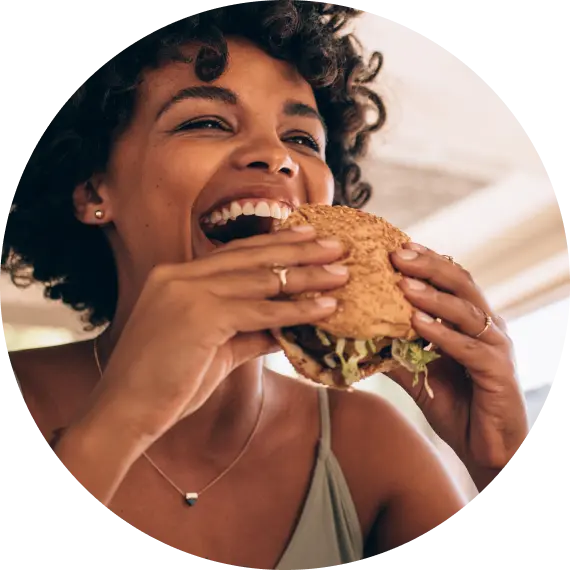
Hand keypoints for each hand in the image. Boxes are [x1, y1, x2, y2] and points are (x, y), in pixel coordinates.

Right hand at [81, 227, 348, 445]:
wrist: (124, 411)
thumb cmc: (166, 383)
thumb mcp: (214, 349)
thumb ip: (249, 331)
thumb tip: (287, 327)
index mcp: (177, 276)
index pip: (236, 253)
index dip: (275, 243)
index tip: (308, 236)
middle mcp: (180, 275)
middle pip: (253, 256)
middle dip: (300, 249)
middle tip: (337, 244)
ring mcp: (187, 291)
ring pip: (262, 279)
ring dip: (307, 276)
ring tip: (342, 273)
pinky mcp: (199, 315)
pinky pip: (260, 310)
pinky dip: (296, 309)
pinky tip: (325, 307)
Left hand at [386, 243, 527, 470]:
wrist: (487, 448)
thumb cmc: (456, 406)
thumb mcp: (419, 374)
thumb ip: (397, 352)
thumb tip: (359, 337)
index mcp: (471, 321)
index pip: (451, 280)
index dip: (426, 261)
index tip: (396, 246)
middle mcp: (488, 327)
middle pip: (461, 284)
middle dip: (428, 266)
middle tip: (397, 253)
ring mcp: (496, 347)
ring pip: (465, 311)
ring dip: (433, 296)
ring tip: (403, 283)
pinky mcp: (499, 372)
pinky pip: (468, 347)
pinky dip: (442, 333)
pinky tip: (417, 323)